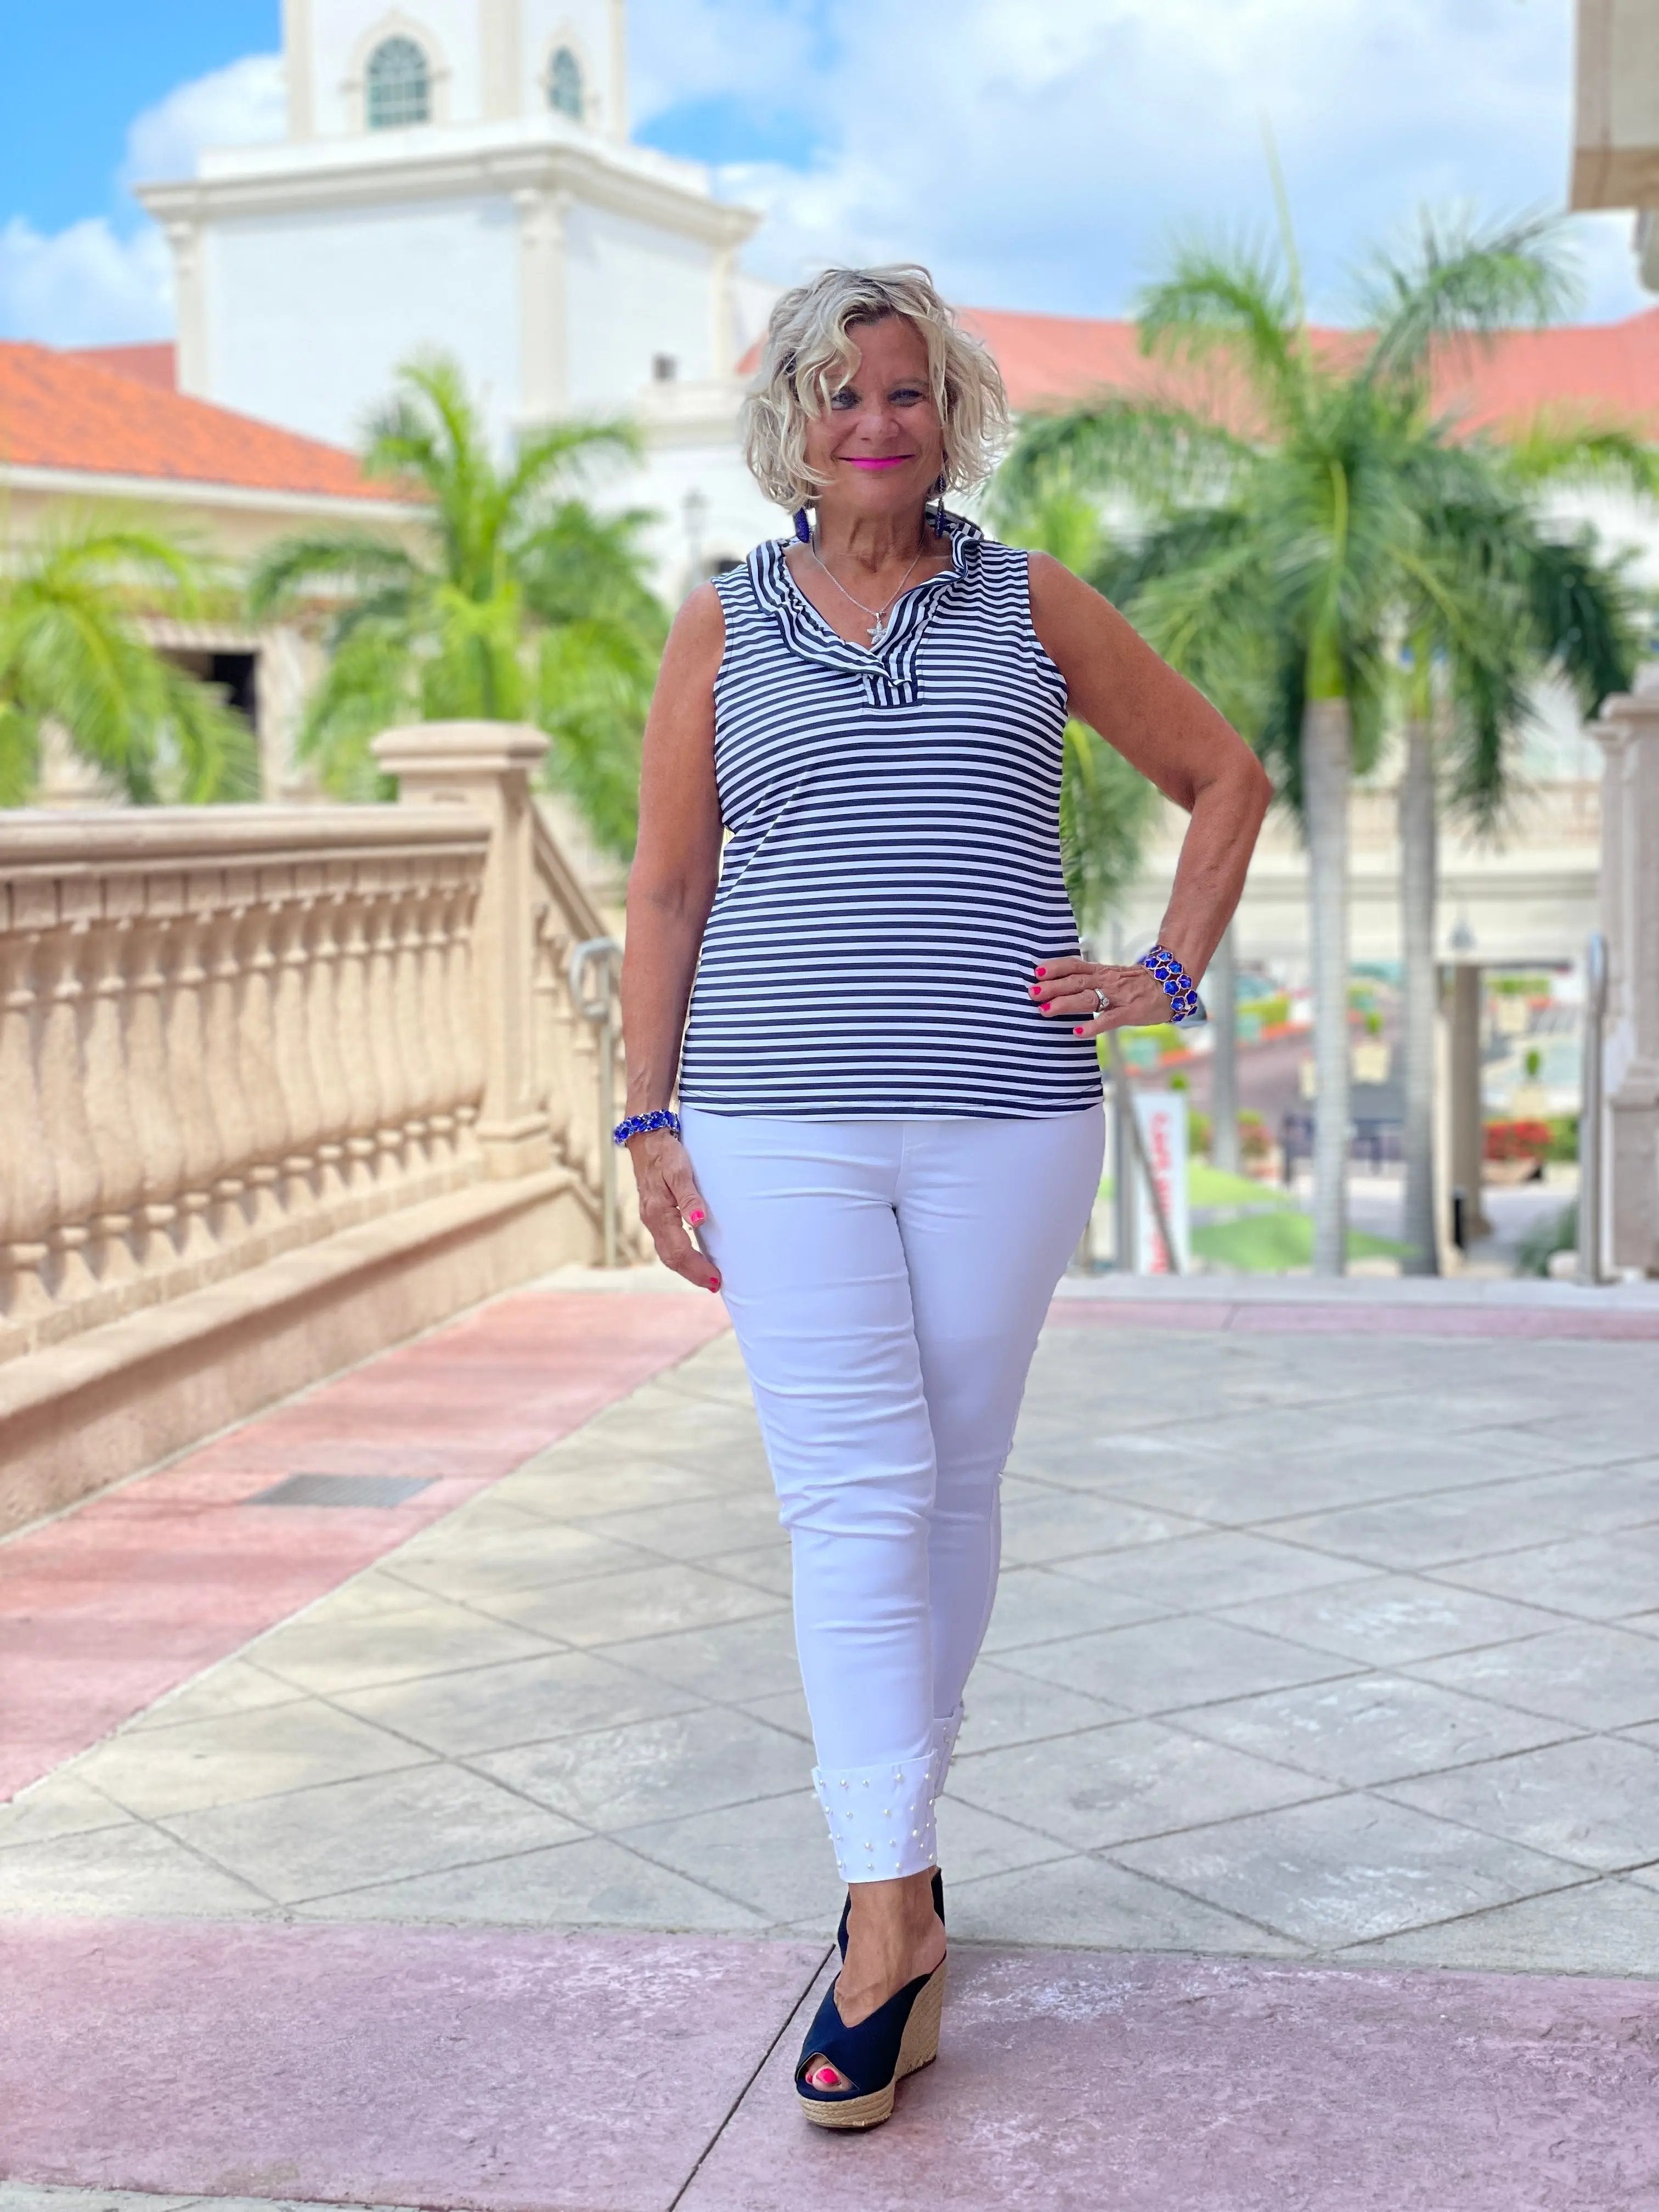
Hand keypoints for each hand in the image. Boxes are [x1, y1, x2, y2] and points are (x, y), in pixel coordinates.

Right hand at [623, 1130, 721, 1292]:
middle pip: (671, 1258)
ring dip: (687, 1267)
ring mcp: (652, 1218)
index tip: (715, 1280)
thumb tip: (699, 1222)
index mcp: (658, 1214)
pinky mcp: (655, 1214)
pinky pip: (667, 1242)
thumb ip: (690, 1197)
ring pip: (667, 1252)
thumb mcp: (679, 1171)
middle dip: (693, 1274)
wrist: (646, 1138)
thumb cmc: (665, 1153)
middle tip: (715, 1285)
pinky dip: (680, 1255)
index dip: (697, 1268)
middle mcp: (652, 1220)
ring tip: (707, 1277)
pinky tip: (693, 1256)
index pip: (678, 1251)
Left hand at [1029, 956, 1170, 1036]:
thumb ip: (1089, 980)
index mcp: (1101, 971)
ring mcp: (1118, 996)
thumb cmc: (1135, 985)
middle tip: (1032, 992)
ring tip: (1045, 1010)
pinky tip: (1078, 1031)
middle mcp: (1107, 980)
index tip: (1036, 971)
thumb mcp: (1111, 977)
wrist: (1171, 987)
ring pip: (1088, 998)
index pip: (1075, 965)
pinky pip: (1109, 1019)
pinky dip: (1093, 1025)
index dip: (1055, 967)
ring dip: (1066, 1003)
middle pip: (1076, 981)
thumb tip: (1058, 985)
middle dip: (1053, 986)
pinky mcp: (1130, 1012)